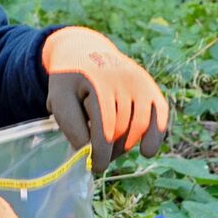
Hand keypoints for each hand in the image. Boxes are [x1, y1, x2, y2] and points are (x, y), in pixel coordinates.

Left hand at [43, 27, 169, 175]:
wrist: (84, 50)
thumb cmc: (70, 82)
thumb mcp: (59, 98)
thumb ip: (71, 125)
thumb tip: (89, 151)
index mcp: (96, 81)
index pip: (104, 125)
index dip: (101, 152)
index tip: (95, 167)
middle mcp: (122, 78)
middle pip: (121, 128)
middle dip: (110, 150)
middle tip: (99, 160)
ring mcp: (139, 81)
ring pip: (139, 125)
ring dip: (127, 146)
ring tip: (113, 153)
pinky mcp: (149, 86)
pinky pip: (159, 113)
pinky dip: (155, 134)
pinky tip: (146, 151)